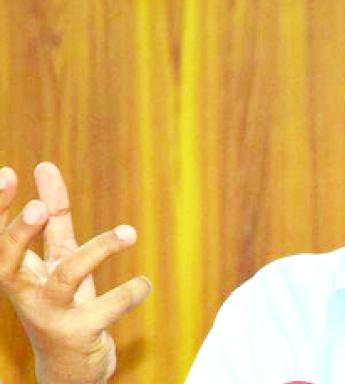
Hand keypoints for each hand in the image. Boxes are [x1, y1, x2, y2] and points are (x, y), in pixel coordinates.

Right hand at [0, 163, 150, 383]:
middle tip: (39, 208)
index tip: (7, 172)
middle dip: (21, 233)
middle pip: (9, 260)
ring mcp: (51, 315)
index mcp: (18, 270)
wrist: (70, 367)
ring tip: (131, 232)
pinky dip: (129, 293)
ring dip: (98, 250)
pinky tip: (145, 283)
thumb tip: (45, 166)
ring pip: (66, 278)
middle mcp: (26, 292)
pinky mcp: (79, 334)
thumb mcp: (57, 256)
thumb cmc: (62, 301)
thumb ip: (54, 215)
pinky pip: (106, 309)